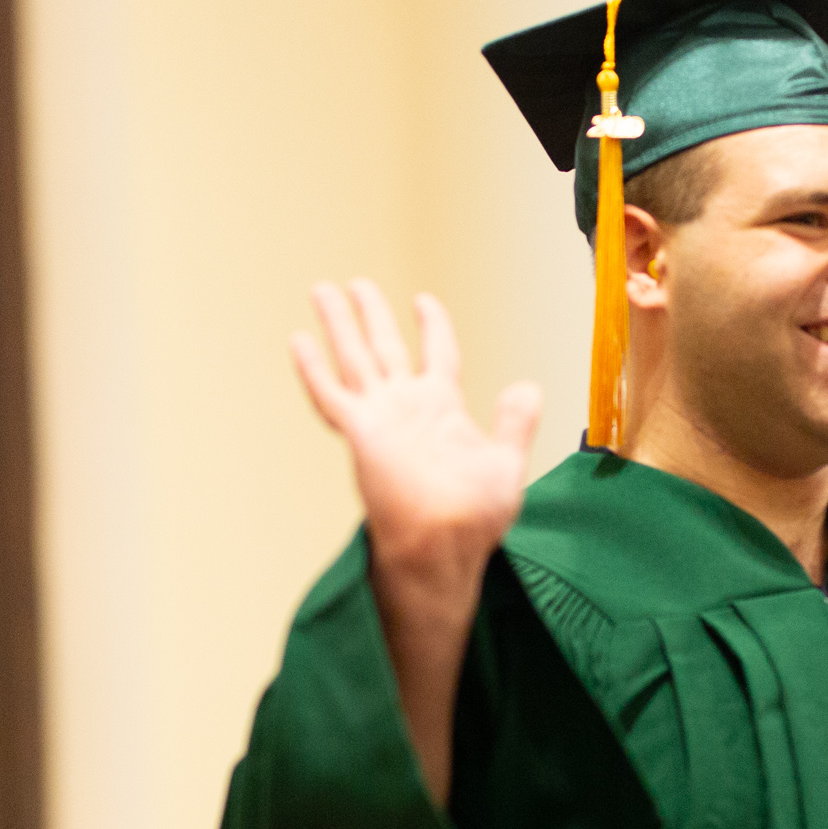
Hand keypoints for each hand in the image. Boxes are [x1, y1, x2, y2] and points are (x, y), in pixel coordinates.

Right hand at [291, 281, 537, 588]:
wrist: (444, 544)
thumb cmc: (474, 517)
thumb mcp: (506, 463)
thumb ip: (515, 422)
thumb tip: (528, 388)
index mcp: (442, 408)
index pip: (437, 353)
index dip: (432, 326)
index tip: (423, 300)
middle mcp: (407, 406)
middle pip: (385, 347)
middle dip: (370, 315)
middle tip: (355, 284)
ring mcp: (381, 416)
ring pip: (355, 357)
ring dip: (339, 325)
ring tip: (322, 291)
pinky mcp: (360, 431)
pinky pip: (331, 394)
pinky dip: (313, 368)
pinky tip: (299, 341)